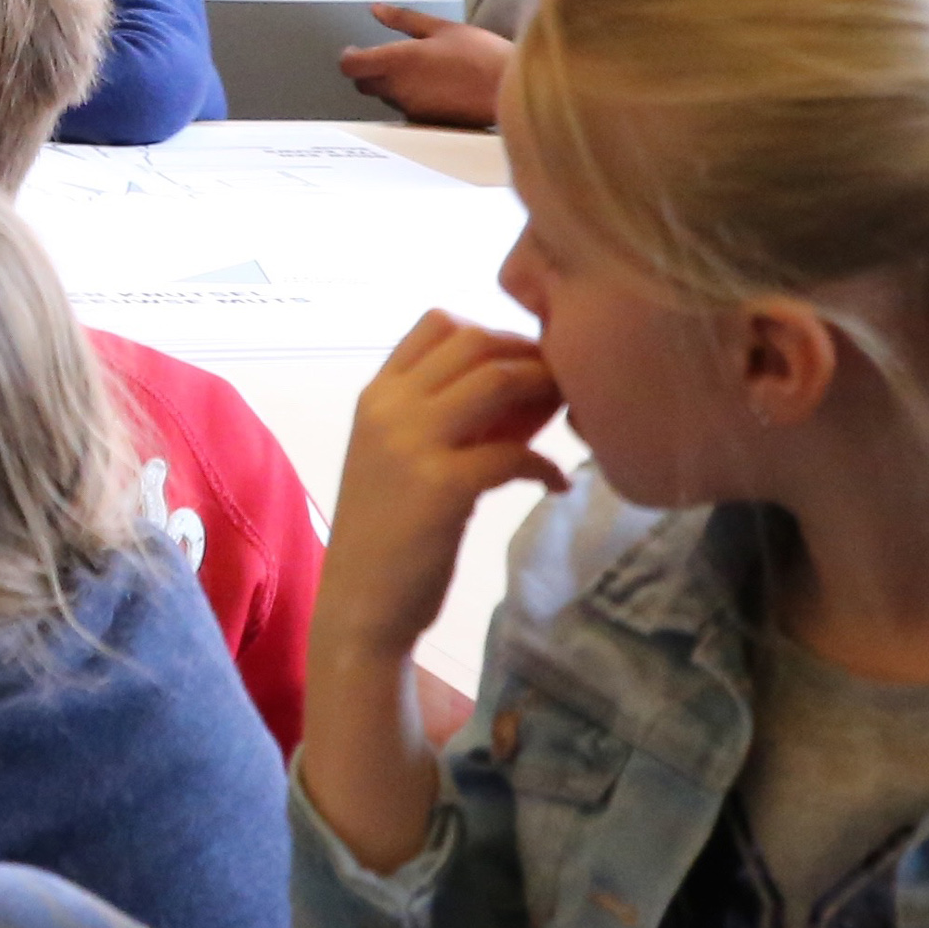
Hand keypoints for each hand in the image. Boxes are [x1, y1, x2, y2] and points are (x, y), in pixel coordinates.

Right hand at [299, 308, 565, 874]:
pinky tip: (558, 486)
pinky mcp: (441, 487)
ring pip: (494, 378)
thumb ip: (454, 418)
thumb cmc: (390, 532)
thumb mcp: (405, 458)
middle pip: (473, 340)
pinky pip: (514, 452)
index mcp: (376, 395)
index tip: (524, 365)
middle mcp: (388, 408)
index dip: (492, 330)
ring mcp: (411, 443)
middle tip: (561, 388)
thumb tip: (531, 383)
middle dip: (528, 353)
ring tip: (567, 418)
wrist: (361, 604)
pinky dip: (547, 466)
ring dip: (543, 390)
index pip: (436, 322)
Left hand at [340, 7, 511, 127]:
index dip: (349, 58)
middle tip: (387, 58)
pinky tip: (436, 87)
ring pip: (387, 96)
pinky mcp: (426, 122)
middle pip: (364, 84)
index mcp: (399, 60)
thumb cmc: (482, 55)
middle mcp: (399, 88)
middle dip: (368, 71)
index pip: (351, 66)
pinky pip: (407, 109)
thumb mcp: (442, 28)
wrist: (513, 90)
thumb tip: (375, 9)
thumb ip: (404, 19)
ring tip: (422, 70)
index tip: (354, 50)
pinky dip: (412, 97)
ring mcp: (412, 108)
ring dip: (392, 84)